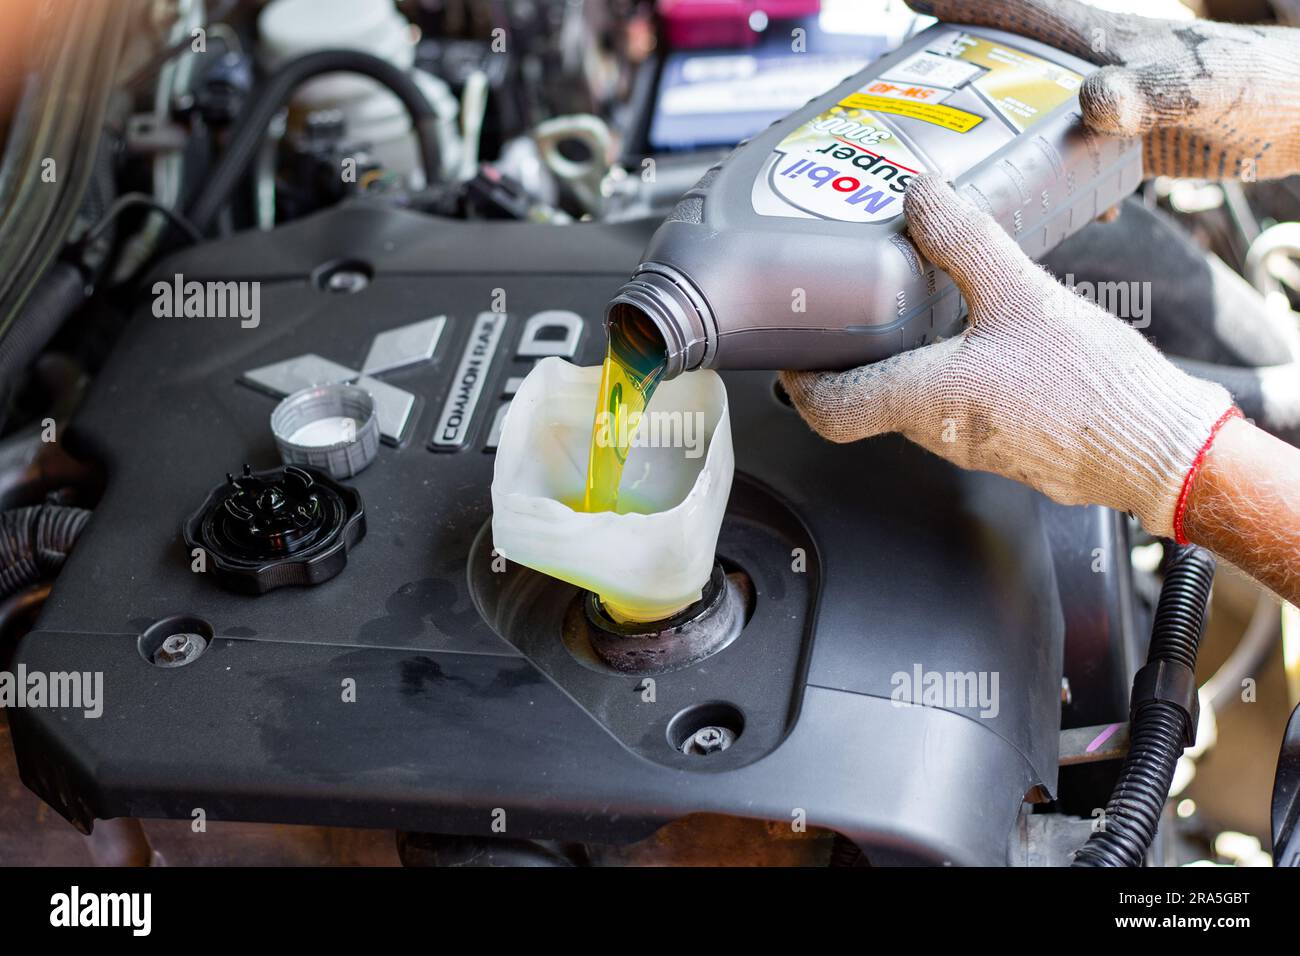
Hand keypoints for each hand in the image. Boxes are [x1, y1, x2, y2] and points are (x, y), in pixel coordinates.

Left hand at [780, 175, 1236, 539]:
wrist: (1159, 448)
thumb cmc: (1094, 389)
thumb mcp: (1023, 295)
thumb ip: (965, 244)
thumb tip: (921, 197)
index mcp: (925, 399)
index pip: (829, 409)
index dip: (799, 384)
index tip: (789, 356)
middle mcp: (938, 431)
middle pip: (866, 403)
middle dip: (850, 360)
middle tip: (847, 315)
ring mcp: (971, 444)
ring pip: (912, 405)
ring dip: (901, 365)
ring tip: (909, 314)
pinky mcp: (1005, 444)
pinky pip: (955, 409)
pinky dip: (945, 375)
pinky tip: (972, 339)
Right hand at [908, 0, 1299, 179]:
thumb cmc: (1262, 87)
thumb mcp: (1203, 88)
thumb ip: (1150, 91)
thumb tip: (1093, 99)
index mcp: (1098, 43)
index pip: (1014, 12)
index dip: (960, 5)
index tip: (908, 0)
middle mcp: (1088, 70)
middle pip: (1001, 71)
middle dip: (949, 85)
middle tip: (900, 112)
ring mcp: (1102, 108)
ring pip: (1024, 122)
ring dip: (989, 146)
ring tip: (949, 178)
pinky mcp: (1119, 144)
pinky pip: (1062, 163)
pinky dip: (1045, 187)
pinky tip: (1045, 219)